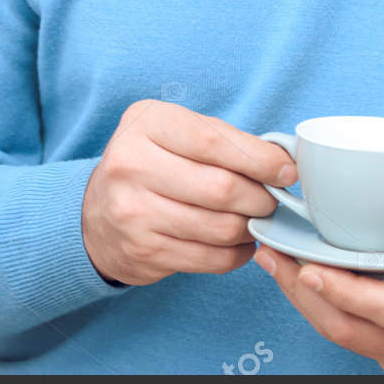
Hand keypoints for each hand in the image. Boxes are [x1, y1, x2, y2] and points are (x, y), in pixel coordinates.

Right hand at [82, 100, 296, 285]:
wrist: (96, 214)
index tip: (286, 171)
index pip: (213, 141)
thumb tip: (283, 162)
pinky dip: (237, 253)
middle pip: (221, 188)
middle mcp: (131, 165)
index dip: (260, 158)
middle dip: (261, 197)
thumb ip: (222, 140)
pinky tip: (238, 243)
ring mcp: (133, 212)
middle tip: (273, 199)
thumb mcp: (173, 133)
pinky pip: (211, 259)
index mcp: (144, 124)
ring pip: (220, 227)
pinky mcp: (143, 252)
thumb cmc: (150, 165)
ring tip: (255, 220)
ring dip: (250, 227)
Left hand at [254, 200, 383, 373]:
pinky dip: (319, 309)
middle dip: (310, 295)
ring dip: (305, 303)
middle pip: (358, 330)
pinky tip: (299, 278)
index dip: (348, 293)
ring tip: (276, 262)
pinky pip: (351, 337)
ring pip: (347, 338)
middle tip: (277, 256)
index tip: (310, 265)